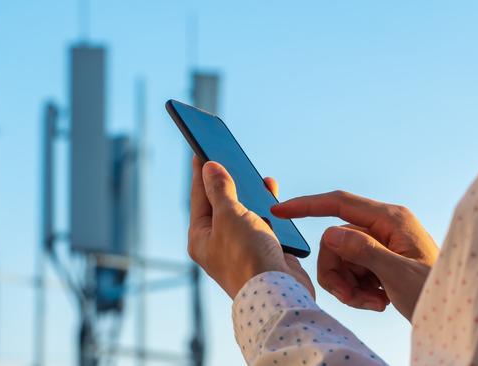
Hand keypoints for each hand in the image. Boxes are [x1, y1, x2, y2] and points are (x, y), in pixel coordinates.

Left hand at [188, 156, 314, 298]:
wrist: (279, 293)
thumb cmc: (247, 256)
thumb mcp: (229, 215)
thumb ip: (220, 189)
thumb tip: (208, 167)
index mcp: (200, 237)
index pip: (198, 196)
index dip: (201, 171)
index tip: (201, 148)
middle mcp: (218, 243)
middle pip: (221, 204)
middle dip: (228, 180)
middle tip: (228, 155)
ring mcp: (241, 248)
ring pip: (245, 213)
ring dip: (251, 194)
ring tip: (255, 175)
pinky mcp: (263, 252)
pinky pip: (264, 223)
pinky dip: (268, 209)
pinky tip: (272, 196)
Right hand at [271, 190, 438, 320]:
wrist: (453, 316)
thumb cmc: (435, 293)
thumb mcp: (399, 275)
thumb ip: (364, 251)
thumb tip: (330, 234)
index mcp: (390, 219)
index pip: (339, 203)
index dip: (306, 205)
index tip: (279, 210)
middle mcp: (383, 226)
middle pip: (335, 240)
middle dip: (337, 272)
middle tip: (352, 297)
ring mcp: (380, 243)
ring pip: (340, 258)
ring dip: (347, 285)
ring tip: (371, 302)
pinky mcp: (378, 260)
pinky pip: (350, 270)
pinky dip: (356, 290)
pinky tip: (377, 301)